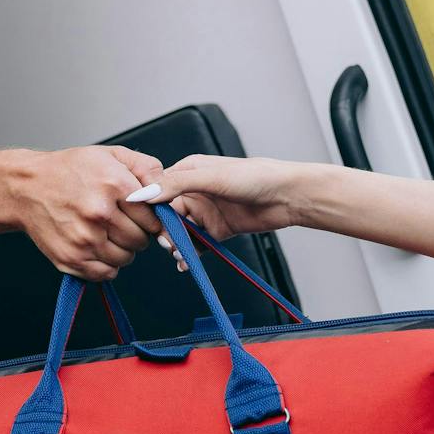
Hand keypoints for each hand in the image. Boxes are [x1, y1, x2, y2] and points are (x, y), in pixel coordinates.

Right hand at [12, 145, 163, 279]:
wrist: (26, 187)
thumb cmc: (70, 170)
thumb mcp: (111, 155)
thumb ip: (146, 168)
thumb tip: (167, 189)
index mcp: (114, 185)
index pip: (153, 217)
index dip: (151, 217)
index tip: (142, 215)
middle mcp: (99, 213)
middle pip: (141, 240)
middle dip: (137, 233)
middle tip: (121, 221)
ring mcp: (84, 239)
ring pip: (126, 258)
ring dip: (122, 249)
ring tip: (107, 232)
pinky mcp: (71, 259)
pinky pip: (106, 273)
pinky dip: (106, 264)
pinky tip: (97, 245)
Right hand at [126, 155, 313, 243]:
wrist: (288, 197)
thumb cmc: (256, 176)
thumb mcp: (212, 177)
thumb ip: (177, 184)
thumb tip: (145, 193)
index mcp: (189, 172)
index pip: (158, 190)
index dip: (150, 207)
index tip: (147, 222)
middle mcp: (195, 191)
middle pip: (167, 215)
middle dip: (164, 231)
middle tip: (166, 242)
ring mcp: (206, 212)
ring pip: (180, 232)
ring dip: (176, 244)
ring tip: (178, 254)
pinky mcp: (217, 230)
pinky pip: (196, 245)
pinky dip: (189, 254)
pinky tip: (186, 262)